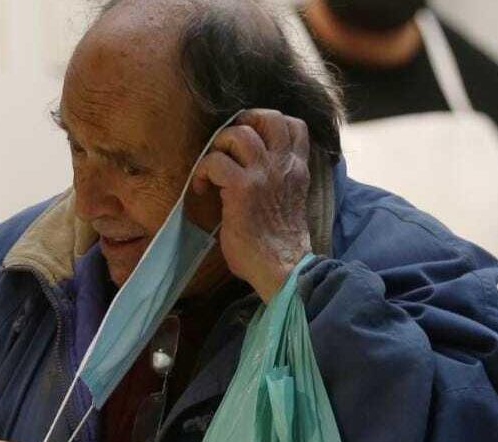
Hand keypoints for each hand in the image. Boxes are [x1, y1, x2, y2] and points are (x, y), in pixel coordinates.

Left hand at [190, 109, 313, 301]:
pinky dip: (203, 171)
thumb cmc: (279, 245)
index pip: (294, 125)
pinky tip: (201, 189)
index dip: (268, 121)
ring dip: (219, 146)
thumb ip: (279, 181)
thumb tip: (252, 172)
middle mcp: (283, 166)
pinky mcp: (242, 189)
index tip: (251, 138)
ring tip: (213, 169)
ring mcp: (263, 174)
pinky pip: (215, 161)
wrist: (283, 268)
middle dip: (241, 124)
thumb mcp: (290, 202)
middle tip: (226, 146)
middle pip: (267, 117)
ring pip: (238, 134)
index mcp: (296, 170)